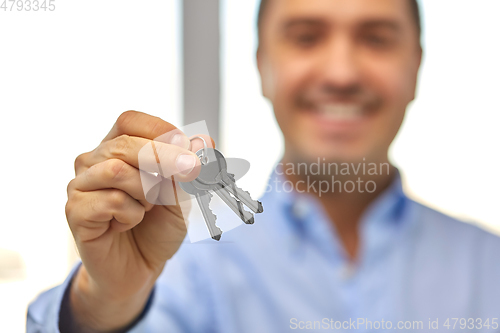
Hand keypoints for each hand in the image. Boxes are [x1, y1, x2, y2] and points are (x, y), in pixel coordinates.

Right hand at [64, 111, 213, 330]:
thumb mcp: (184, 195)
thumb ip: (190, 168)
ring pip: (117, 170)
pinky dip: (131, 215)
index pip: (132, 121)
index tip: (189, 154)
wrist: (141, 268)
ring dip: (147, 193)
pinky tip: (125, 225)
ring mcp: (80, 184)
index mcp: (117, 147)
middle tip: (186, 178)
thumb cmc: (159, 226)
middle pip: (125, 143)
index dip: (161, 133)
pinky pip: (110, 200)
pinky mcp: (75, 211)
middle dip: (165, 160)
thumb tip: (204, 141)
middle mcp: (94, 160)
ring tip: (147, 209)